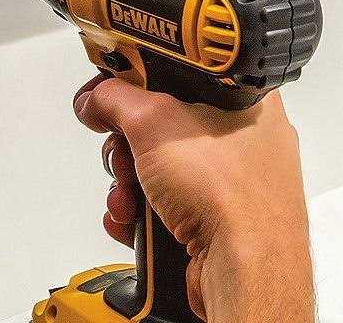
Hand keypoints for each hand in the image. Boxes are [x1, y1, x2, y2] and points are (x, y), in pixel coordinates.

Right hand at [74, 77, 314, 322]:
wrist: (245, 272)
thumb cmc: (230, 194)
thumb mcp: (154, 121)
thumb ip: (115, 98)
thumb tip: (98, 97)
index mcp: (244, 98)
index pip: (181, 71)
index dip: (142, 78)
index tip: (115, 89)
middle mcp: (244, 138)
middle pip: (163, 123)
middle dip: (129, 143)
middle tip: (123, 149)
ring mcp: (233, 182)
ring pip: (162, 168)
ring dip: (130, 182)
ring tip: (130, 193)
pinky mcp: (218, 220)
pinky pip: (168, 204)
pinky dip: (143, 211)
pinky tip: (136, 218)